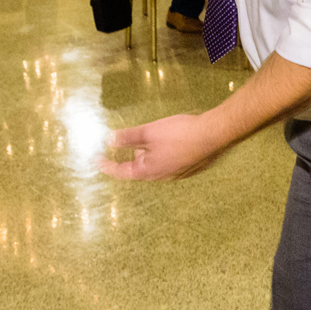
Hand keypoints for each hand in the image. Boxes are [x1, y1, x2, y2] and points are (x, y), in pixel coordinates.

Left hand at [98, 111, 229, 180]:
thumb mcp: (149, 132)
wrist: (214, 134)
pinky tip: (173, 142)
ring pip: (156, 166)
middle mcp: (162, 177)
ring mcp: (178, 174)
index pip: (121, 171)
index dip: (107, 165)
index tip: (97, 160)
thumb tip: (109, 140)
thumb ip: (127, 138)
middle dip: (134, 156)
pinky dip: (165, 155)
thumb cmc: (180, 133)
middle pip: (140, 169)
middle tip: (131, 140)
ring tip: (154, 139)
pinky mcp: (190, 168)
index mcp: (148, 171)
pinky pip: (170, 164)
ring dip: (151, 155)